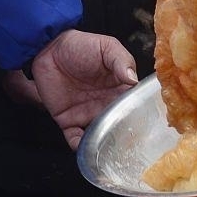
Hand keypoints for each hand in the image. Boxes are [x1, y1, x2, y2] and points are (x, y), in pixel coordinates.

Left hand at [29, 30, 137, 149]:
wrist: (48, 49)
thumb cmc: (81, 46)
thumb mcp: (106, 47)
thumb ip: (121, 61)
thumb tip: (134, 80)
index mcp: (121, 88)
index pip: (134, 105)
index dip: (141, 114)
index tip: (148, 122)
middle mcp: (108, 104)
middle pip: (120, 125)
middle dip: (126, 136)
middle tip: (132, 144)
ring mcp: (89, 114)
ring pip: (101, 136)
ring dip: (106, 144)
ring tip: (111, 151)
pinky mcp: (69, 121)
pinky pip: (76, 139)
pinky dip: (80, 147)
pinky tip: (85, 148)